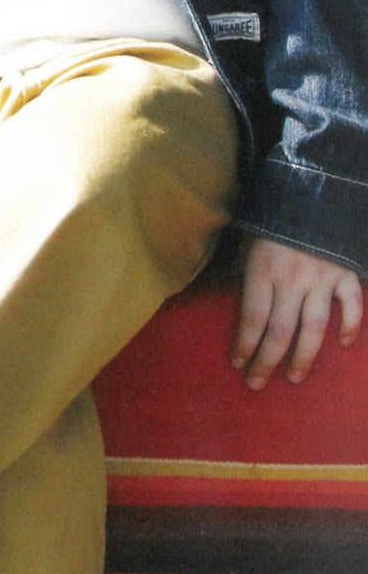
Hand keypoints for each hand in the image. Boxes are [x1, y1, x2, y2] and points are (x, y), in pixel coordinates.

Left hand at [232, 237, 361, 389]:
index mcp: (262, 271)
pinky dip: (350, 324)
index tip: (237, 364)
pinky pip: (352, 303)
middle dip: (266, 361)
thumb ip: (241, 275)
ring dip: (304, 355)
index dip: (245, 345)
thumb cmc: (271, 224)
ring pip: (313, 326)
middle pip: (279, 330)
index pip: (252, 319)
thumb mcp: (247, 246)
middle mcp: (292, 279)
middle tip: (257, 383)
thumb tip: (220, 302)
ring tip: (293, 377)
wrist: (313, 190)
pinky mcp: (346, 271)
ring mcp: (322, 277)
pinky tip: (343, 344)